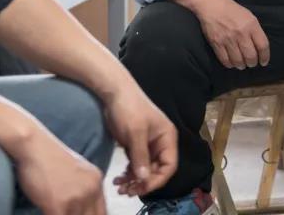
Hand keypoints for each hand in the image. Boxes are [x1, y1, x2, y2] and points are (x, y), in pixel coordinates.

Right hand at [13, 130, 105, 214]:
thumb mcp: (77, 171)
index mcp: (97, 182)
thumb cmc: (48, 159)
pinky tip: (47, 213)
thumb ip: (84, 189)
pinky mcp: (58, 205)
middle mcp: (91, 190)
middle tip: (68, 214)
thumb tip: (84, 208)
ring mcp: (76, 198)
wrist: (33, 146)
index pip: (103, 212)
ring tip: (57, 212)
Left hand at [104, 82, 178, 197]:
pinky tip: (118, 179)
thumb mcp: (135, 133)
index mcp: (167, 138)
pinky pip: (136, 164)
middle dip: (143, 182)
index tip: (141, 188)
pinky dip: (129, 173)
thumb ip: (140, 156)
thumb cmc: (129, 109)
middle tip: (127, 191)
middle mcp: (161, 143)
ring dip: (134, 180)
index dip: (157, 179)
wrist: (114, 92)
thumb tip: (144, 179)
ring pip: (145, 169)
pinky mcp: (136, 145)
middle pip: (157, 170)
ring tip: (119, 187)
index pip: (169, 165)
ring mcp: (148, 144)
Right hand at [176, 0, 270, 69]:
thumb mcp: (249, 17)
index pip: (263, 46)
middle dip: (252, 63)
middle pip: (251, 56)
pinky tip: (232, 63)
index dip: (265, 57)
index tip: (263, 62)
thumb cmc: (233, 11)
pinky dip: (230, 64)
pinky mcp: (217, 44)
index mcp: (251, 25)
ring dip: (241, 65)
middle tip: (251, 63)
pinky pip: (225, 60)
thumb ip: (255, 32)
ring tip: (242, 64)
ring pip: (238, 61)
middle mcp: (241, 33)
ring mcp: (228, 39)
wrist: (212, 6)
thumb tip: (259, 48)